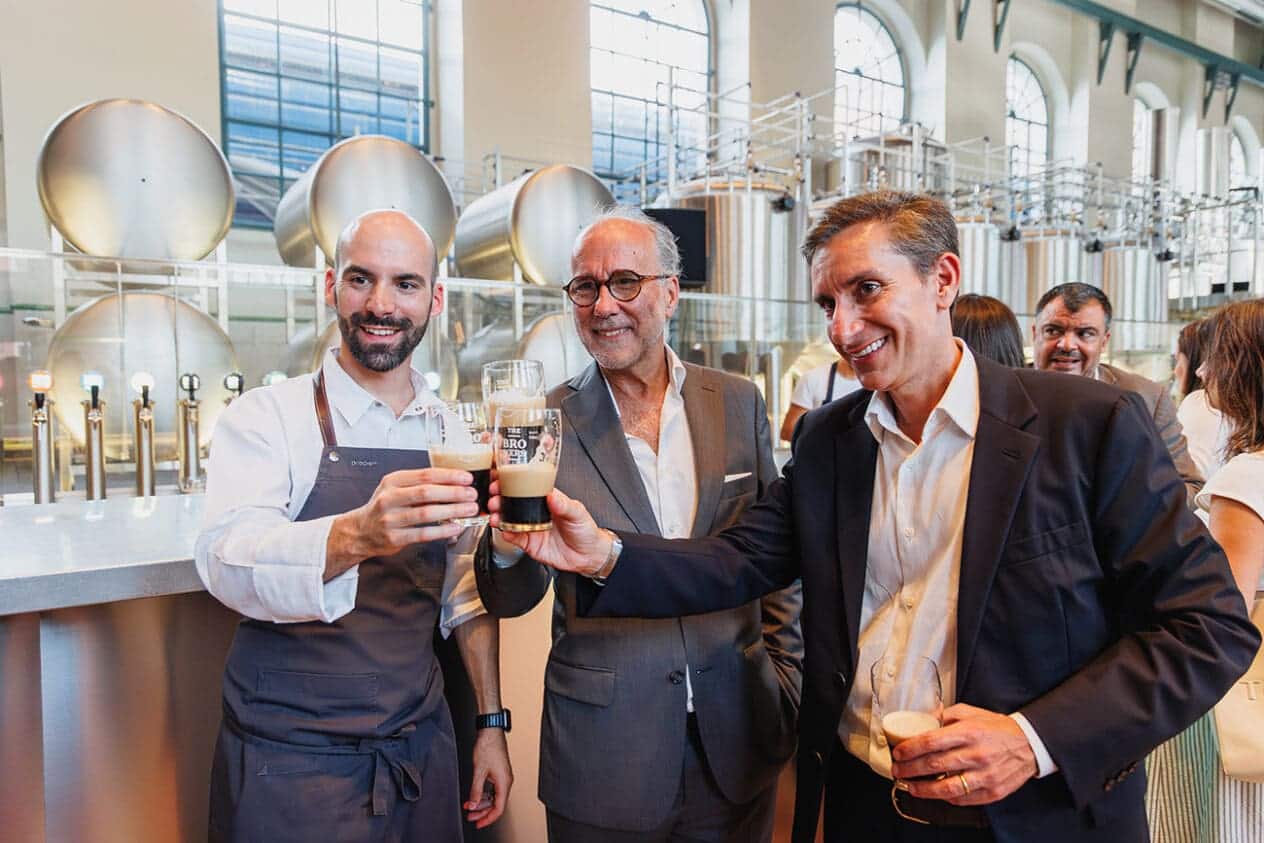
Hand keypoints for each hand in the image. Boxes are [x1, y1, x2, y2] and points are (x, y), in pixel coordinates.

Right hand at [326, 468, 478, 577]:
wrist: (360, 531)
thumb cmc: (384, 508)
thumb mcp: (395, 488)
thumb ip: (419, 484)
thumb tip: (454, 481)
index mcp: (392, 481)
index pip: (425, 474)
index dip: (449, 476)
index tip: (467, 478)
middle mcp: (389, 498)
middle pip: (427, 492)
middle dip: (453, 493)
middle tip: (471, 494)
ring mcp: (390, 519)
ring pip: (426, 513)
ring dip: (452, 511)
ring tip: (469, 509)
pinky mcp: (394, 538)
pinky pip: (423, 534)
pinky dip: (442, 531)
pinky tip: (456, 527)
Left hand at [464, 728, 511, 827]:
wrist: (491, 731)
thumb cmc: (488, 746)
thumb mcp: (479, 771)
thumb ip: (476, 790)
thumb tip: (473, 805)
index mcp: (504, 782)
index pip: (499, 808)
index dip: (488, 818)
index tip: (478, 823)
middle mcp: (506, 781)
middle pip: (497, 804)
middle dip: (483, 812)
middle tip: (470, 816)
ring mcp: (503, 777)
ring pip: (494, 797)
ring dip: (482, 803)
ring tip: (469, 807)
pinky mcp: (499, 773)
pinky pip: (493, 790)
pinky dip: (484, 795)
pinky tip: (475, 796)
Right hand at [487, 484, 610, 576]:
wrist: (588, 556)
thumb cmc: (585, 530)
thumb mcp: (578, 513)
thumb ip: (564, 505)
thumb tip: (552, 495)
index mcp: (547, 500)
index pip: (527, 487)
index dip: (513, 483)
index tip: (501, 480)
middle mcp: (537, 512)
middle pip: (514, 502)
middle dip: (500, 499)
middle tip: (494, 498)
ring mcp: (531, 527)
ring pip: (510, 519)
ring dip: (499, 515)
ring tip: (495, 515)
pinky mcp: (529, 543)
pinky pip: (514, 538)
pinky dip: (506, 534)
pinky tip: (503, 530)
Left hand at [890, 703, 1037, 805]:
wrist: (1030, 744)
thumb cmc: (998, 728)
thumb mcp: (972, 712)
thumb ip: (947, 715)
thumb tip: (924, 718)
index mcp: (969, 732)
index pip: (931, 741)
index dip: (910, 748)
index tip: (899, 752)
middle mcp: (976, 754)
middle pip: (934, 764)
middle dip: (910, 769)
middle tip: (898, 770)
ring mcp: (985, 775)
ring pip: (946, 787)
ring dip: (923, 789)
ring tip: (910, 786)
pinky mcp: (993, 791)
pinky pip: (964, 798)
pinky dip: (946, 797)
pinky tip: (935, 793)